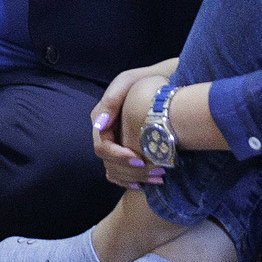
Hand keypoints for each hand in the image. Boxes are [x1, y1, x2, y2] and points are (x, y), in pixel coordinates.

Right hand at [92, 64, 178, 185]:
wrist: (162, 83)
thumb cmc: (143, 80)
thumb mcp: (127, 82)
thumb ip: (112, 100)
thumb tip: (100, 124)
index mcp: (101, 121)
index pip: (102, 148)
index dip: (119, 157)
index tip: (139, 159)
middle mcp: (106, 136)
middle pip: (110, 164)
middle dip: (132, 171)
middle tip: (157, 171)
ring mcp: (116, 146)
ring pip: (117, 173)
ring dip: (137, 178)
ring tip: (160, 176)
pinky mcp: (127, 152)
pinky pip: (124, 175)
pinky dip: (137, 180)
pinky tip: (154, 181)